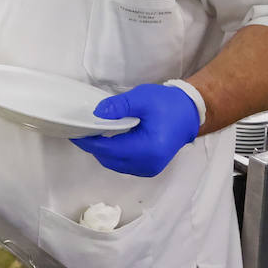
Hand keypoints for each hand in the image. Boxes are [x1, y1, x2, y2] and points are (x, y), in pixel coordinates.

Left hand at [71, 83, 200, 177]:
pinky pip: (124, 164)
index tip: (76, 132)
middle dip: (94, 147)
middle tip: (83, 131)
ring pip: (116, 164)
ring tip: (94, 135)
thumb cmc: (169, 104)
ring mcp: (150, 169)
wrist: (191, 112)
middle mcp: (148, 164)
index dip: (90, 142)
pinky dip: (114, 154)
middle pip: (110, 160)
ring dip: (103, 152)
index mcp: (147, 149)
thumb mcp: (142, 98)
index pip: (109, 150)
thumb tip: (97, 114)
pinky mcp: (150, 167)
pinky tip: (109, 141)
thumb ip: (119, 106)